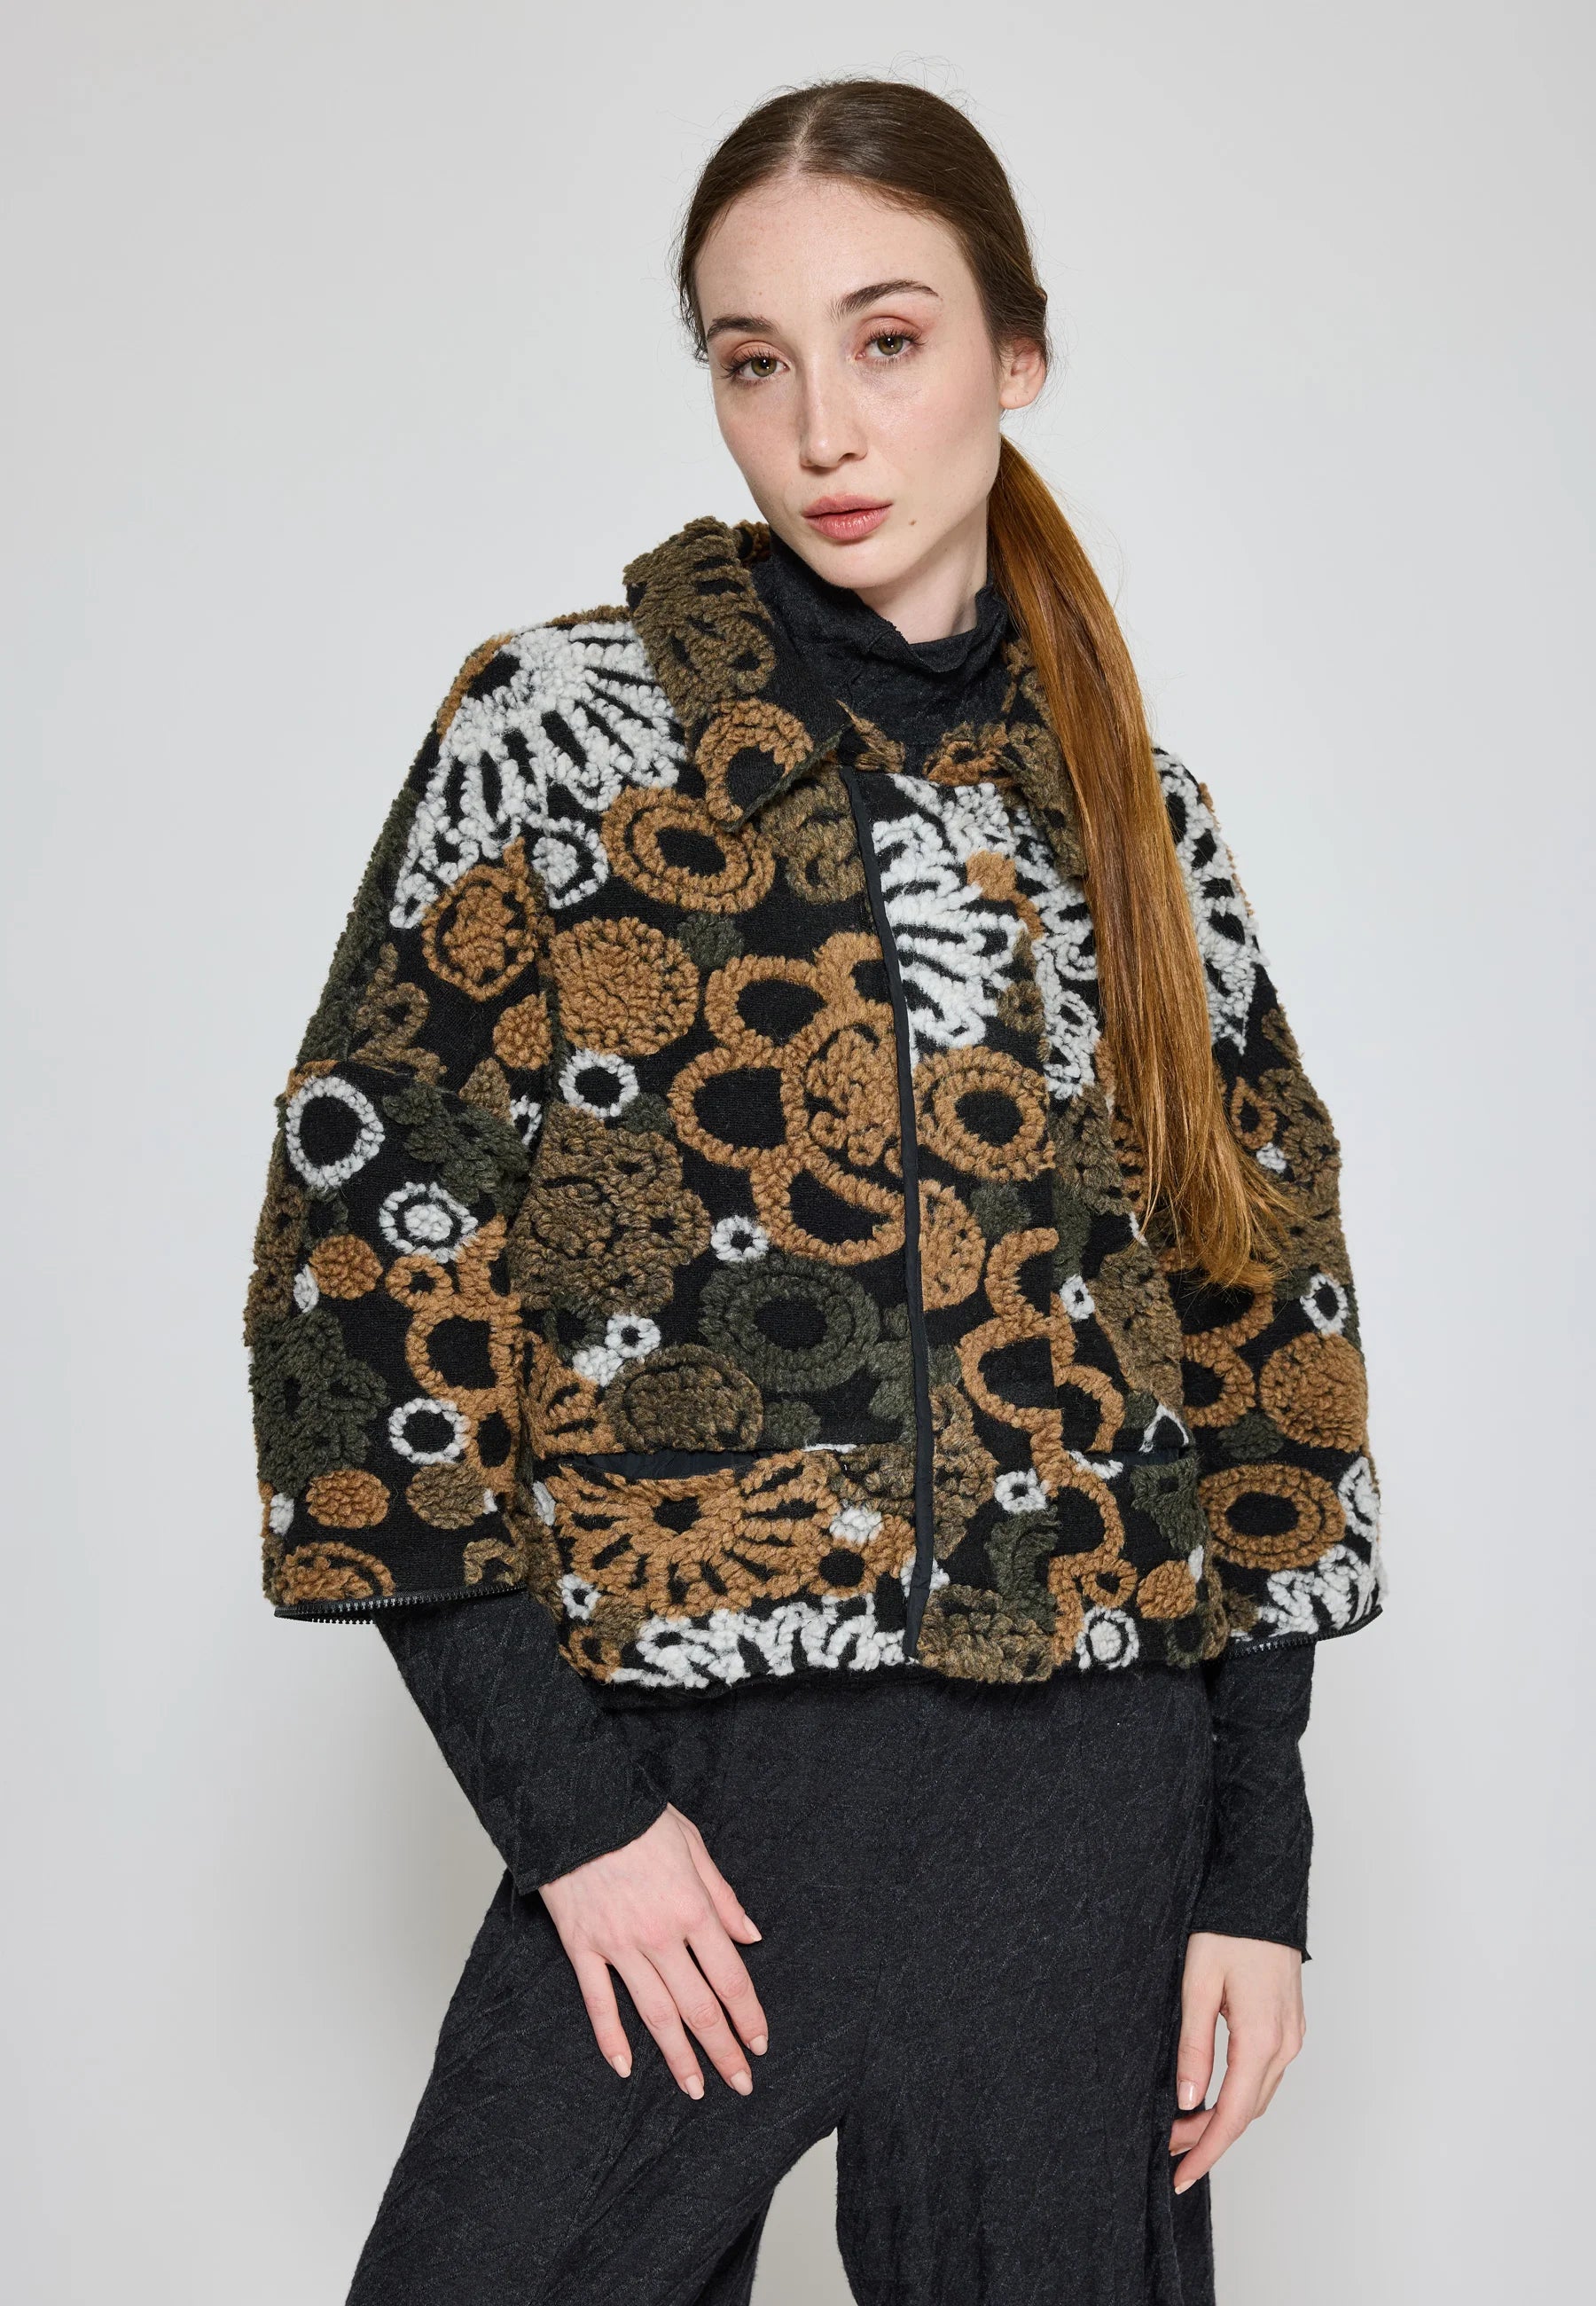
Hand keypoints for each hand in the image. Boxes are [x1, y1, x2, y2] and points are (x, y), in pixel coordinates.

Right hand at [539, 1801, 768, 2099]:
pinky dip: (611, 2038)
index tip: (760, 2044)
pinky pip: (599, 2001)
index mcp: (692, 1908)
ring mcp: (618, 1945)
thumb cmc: (636, 1818)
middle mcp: (659, 1935)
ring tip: (696, 2088)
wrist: (576, 1805)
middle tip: (741, 2083)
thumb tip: (751, 1935)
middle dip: (723, 2049)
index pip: (730, 1977)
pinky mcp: (582, 1946)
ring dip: (678, 2057)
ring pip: (655, 2014)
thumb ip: (722, 1896)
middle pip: (699, 2006)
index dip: (748, 2016)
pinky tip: (624, 2067)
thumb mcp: (693, 1844)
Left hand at [1169, 1931, 1305, 2190]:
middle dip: (1208, 2138)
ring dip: (1224, 2117)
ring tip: (1182, 2126)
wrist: (1262, 1890)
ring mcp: (1292, 2035)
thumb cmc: (1227, 1929)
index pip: (1234, 2115)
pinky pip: (1265, 2074)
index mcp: (1262, 2039)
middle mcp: (1285, 2045)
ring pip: (1258, 2096)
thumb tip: (1189, 2100)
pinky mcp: (1289, 2024)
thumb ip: (1194, 2046)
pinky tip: (1213, 2095)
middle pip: (1248, 2112)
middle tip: (1168, 2151)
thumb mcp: (1198, 1985)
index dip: (1205, 2150)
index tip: (1179, 2175)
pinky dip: (1239, 2094)